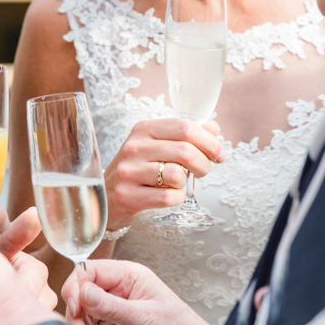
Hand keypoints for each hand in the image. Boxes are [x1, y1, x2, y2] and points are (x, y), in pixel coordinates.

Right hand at [62, 260, 210, 324]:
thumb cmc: (173, 324)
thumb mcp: (142, 316)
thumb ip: (112, 305)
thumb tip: (83, 292)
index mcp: (128, 274)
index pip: (89, 269)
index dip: (77, 286)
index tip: (75, 307)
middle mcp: (118, 285)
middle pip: (82, 289)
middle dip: (79, 309)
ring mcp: (114, 302)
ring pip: (84, 309)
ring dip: (84, 323)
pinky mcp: (112, 319)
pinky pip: (92, 322)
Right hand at [103, 119, 223, 230]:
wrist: (106, 197)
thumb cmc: (138, 169)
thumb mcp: (158, 145)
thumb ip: (186, 134)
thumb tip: (213, 127)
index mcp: (144, 129)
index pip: (184, 127)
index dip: (209, 141)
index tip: (219, 154)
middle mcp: (134, 147)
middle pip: (185, 150)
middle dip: (204, 164)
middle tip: (203, 171)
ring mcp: (129, 171)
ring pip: (177, 175)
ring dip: (186, 182)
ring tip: (178, 182)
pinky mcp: (128, 196)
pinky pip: (168, 197)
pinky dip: (177, 198)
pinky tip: (168, 195)